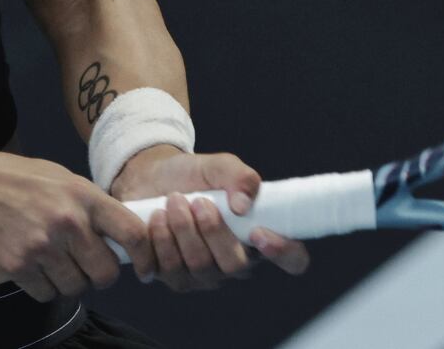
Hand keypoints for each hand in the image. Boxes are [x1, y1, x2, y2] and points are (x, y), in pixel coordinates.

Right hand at [0, 146, 156, 301]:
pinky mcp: (18, 265)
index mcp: (83, 195)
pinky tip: (33, 267)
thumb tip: (119, 233)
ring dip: (69, 282)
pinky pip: (47, 293)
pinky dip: (44, 288)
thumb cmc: (10, 179)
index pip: (131, 232)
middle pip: (105, 272)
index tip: (144, 267)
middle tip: (86, 266)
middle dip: (99, 275)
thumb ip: (89, 204)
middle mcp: (67, 221)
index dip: (145, 256)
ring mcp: (42, 245)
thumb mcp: (59, 177)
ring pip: (76, 287)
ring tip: (53, 263)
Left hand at [109, 145, 311, 290]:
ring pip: (196, 268)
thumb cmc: (194, 175)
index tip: (259, 232)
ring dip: (181, 230)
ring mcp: (201, 275)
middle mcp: (234, 262)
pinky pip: (163, 269)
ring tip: (171, 202)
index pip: (292, 260)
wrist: (151, 177)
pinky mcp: (169, 276)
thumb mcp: (218, 166)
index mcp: (258, 237)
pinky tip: (153, 218)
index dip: (284, 254)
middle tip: (196, 201)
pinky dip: (156, 239)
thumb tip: (244, 204)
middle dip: (211, 230)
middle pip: (234, 266)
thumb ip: (239, 176)